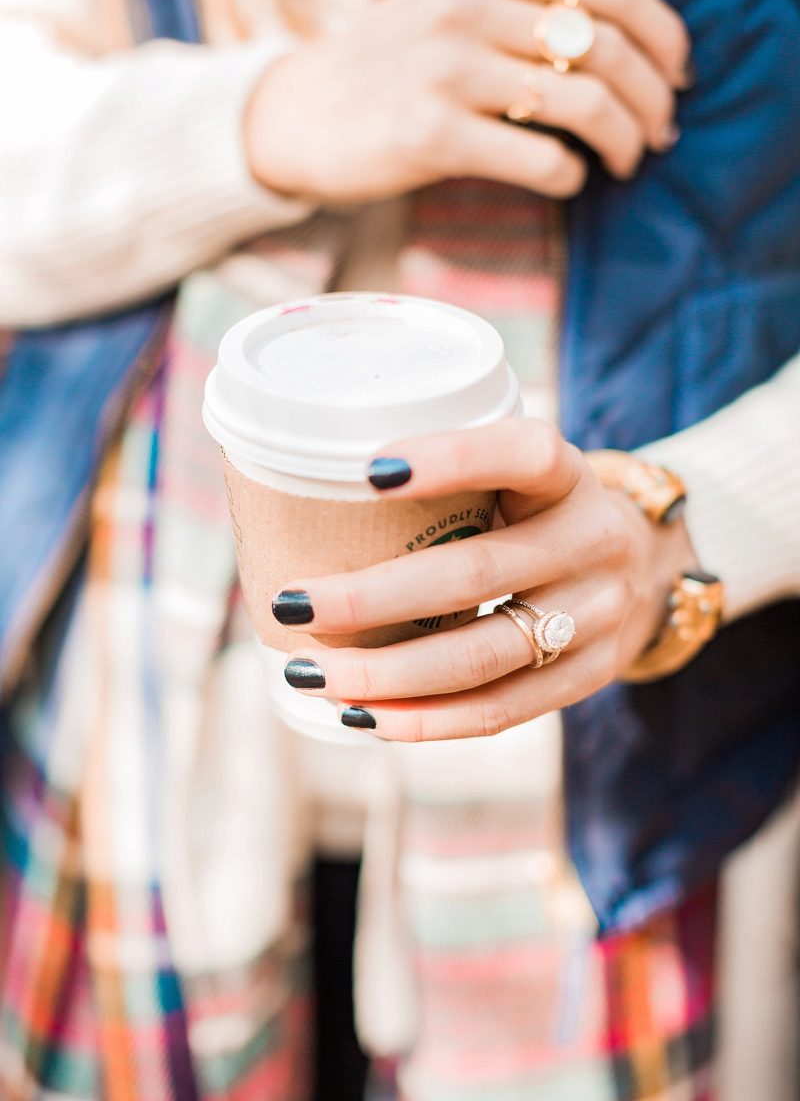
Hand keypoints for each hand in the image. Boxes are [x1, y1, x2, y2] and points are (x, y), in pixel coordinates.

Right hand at [245, 0, 689, 204]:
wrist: (296, 116)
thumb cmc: (385, 71)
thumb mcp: (444, 9)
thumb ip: (517, 11)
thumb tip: (615, 48)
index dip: (661, 31)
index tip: (677, 73)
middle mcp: (466, 6)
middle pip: (606, 45)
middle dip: (653, 97)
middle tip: (660, 132)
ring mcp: (447, 69)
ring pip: (583, 102)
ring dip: (623, 140)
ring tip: (625, 161)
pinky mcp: (432, 133)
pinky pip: (540, 158)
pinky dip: (569, 175)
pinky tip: (566, 180)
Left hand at [275, 420, 698, 740]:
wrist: (646, 566)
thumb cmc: (541, 510)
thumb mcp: (521, 473)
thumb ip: (452, 479)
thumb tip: (307, 490)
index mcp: (569, 475)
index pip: (522, 454)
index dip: (452, 458)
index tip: (367, 471)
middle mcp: (593, 541)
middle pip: (476, 575)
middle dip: (370, 599)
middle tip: (289, 603)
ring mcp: (599, 616)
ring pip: (481, 657)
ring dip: (383, 674)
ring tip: (305, 672)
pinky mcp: (589, 676)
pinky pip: (500, 710)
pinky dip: (423, 720)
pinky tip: (361, 716)